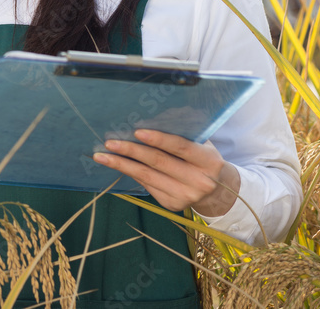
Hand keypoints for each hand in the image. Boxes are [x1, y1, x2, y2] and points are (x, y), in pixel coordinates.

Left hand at [92, 129, 240, 215]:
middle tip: (110, 142)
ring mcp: (185, 196)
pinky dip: (129, 173)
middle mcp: (198, 181)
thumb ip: (183, 132)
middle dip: (131, 151)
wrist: (218, 191)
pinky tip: (115, 164)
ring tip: (101, 156)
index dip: (159, 139)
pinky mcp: (172, 204)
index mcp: (209, 161)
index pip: (181, 147)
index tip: (136, 131)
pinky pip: (146, 185)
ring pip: (147, 177)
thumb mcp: (202, 144)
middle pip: (159, 163)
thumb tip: (151, 114)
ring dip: (121, 165)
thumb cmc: (203, 158)